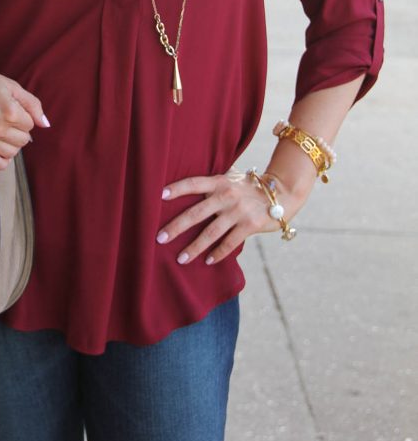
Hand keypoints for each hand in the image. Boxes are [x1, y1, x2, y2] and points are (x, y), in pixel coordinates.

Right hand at [0, 51, 49, 170]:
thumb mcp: (9, 85)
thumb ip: (32, 104)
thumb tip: (45, 124)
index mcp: (9, 112)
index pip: (30, 124)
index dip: (23, 114)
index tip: (12, 106)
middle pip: (24, 140)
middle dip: (19, 128)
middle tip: (6, 116)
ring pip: (12, 152)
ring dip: (12, 142)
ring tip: (2, 128)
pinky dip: (2, 158)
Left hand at [156, 169, 297, 265]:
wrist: (282, 192)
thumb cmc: (249, 188)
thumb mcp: (231, 180)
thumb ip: (212, 186)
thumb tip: (185, 192)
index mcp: (219, 182)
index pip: (193, 183)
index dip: (176, 189)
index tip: (158, 196)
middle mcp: (226, 195)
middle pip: (196, 212)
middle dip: (176, 227)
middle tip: (159, 238)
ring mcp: (238, 211)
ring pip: (211, 232)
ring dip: (194, 247)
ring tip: (180, 259)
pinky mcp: (250, 225)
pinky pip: (230, 242)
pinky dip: (218, 253)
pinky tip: (208, 261)